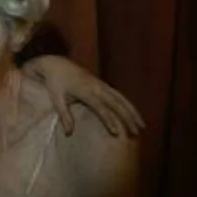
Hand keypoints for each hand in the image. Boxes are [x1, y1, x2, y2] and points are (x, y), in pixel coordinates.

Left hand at [23, 55, 145, 136]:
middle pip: (117, 103)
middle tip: (137, 133)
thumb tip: (69, 133)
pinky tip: (134, 114)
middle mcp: (97, 87)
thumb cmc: (55, 82)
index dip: (109, 120)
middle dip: (128, 118)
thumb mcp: (56, 99)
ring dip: (132, 111)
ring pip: (121, 98)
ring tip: (142, 125)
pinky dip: (128, 104)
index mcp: (86, 91)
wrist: (56, 62)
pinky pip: (119, 95)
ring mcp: (101, 84)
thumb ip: (64, 116)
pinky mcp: (102, 83)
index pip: (101, 108)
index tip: (117, 133)